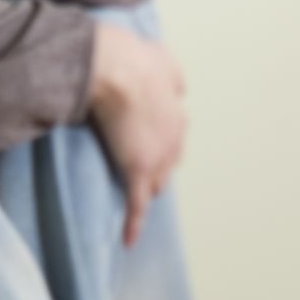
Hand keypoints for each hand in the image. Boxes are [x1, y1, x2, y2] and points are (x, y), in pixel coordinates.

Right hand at [88, 24, 186, 247]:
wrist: (118, 70)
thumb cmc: (135, 60)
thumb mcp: (164, 61)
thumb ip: (173, 77)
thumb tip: (182, 89)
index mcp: (177, 112)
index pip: (173, 137)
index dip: (161, 142)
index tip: (152, 145)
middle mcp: (174, 138)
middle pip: (169, 162)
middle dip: (159, 166)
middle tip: (143, 170)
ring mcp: (157, 157)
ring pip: (157, 183)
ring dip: (149, 189)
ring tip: (137, 199)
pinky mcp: (138, 171)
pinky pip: (136, 205)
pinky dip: (133, 223)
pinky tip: (129, 240)